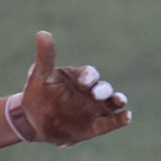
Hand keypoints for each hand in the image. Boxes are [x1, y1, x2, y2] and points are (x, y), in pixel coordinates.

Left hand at [5, 31, 131, 146]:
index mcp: (79, 78)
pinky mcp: (95, 127)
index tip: (83, 83)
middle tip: (96, 94)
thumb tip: (43, 33)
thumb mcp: (39, 76)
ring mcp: (95, 109)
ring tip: (121, 101)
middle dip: (103, 90)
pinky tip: (127, 116)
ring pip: (112, 103)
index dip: (88, 76)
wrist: (33, 121)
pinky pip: (110, 122)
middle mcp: (91, 92)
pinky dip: (120, 119)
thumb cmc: (37, 95)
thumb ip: (45, 57)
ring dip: (118, 101)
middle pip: (104, 88)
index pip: (89, 74)